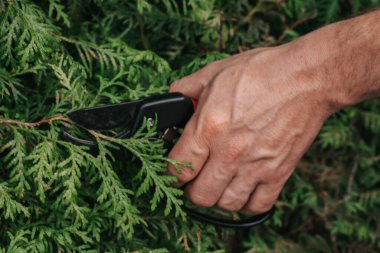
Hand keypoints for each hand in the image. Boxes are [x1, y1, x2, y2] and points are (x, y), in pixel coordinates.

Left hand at [167, 41, 334, 213]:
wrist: (306, 78)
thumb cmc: (261, 72)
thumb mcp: (214, 72)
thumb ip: (186, 89)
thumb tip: (173, 98)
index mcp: (209, 128)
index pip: (178, 169)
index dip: (170, 174)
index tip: (173, 172)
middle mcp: (230, 153)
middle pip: (199, 196)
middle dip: (191, 190)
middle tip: (195, 178)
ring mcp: (255, 166)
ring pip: (226, 204)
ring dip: (218, 197)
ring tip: (219, 182)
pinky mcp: (278, 173)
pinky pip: (257, 205)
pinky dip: (247, 202)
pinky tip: (243, 187)